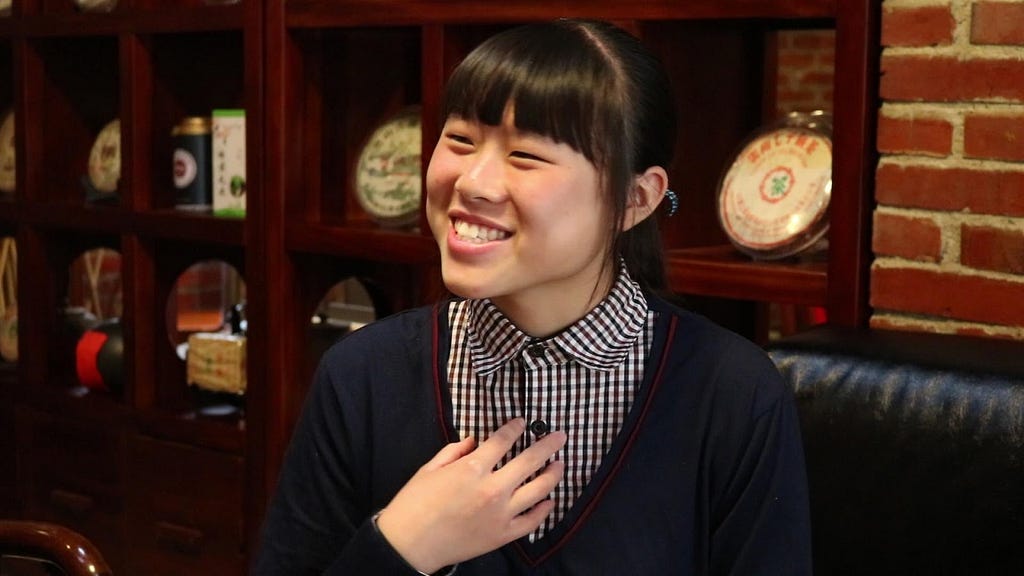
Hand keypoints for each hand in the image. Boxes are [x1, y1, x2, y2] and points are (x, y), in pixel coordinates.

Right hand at [376, 418, 565, 572]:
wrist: (409, 545)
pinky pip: (532, 521)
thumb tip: (474, 441)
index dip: (515, 428)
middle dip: (548, 445)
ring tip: (560, 465)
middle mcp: (493, 489)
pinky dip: (544, 510)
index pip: (503, 441)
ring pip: (538, 490)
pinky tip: (550, 501)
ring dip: (553, 475)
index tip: (522, 422)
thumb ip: (454, 451)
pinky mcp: (503, 535)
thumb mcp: (430, 468)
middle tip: (560, 436)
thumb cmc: (414, 503)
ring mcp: (501, 514)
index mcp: (472, 468)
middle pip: (530, 461)